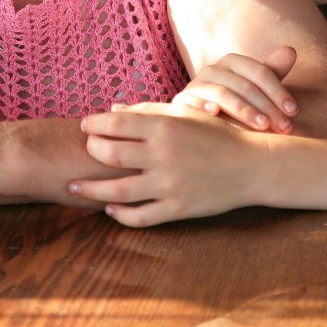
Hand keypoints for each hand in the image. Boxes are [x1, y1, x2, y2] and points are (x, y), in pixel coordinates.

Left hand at [69, 102, 269, 226]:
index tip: (84, 125)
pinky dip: (120, 214)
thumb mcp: (185, 114)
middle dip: (91, 151)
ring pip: (118, 190)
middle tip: (86, 150)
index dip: (93, 124)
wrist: (252, 166)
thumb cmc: (216, 134)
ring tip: (73, 186)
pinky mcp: (178, 208)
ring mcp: (170, 184)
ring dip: (91, 189)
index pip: (116, 123)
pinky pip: (140, 216)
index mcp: (165, 126)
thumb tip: (112, 110)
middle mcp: (164, 154)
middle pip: (111, 154)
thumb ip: (148, 111)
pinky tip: (109, 207)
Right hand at [173, 48, 297, 132]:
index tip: (293, 111)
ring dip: (244, 110)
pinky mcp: (182, 101)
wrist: (200, 116)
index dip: (278, 90)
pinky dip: (204, 106)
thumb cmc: (236, 101)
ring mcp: (196, 85)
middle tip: (284, 127)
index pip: (260, 72)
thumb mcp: (256, 87)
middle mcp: (213, 69)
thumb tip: (291, 51)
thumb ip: (273, 71)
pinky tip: (216, 114)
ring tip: (262, 126)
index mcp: (233, 62)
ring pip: (223, 94)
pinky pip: (193, 102)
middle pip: (244, 85)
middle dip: (267, 107)